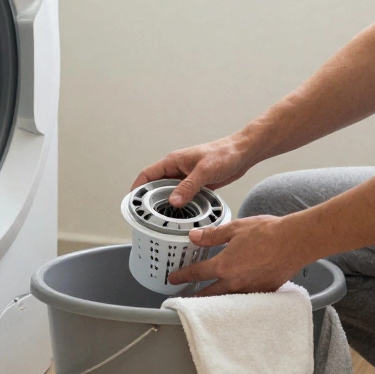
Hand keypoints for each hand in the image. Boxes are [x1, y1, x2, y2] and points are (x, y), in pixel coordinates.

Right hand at [131, 135, 251, 206]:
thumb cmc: (224, 154)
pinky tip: (181, 217)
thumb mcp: (204, 171)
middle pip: (156, 186)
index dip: (137, 188)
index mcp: (173, 162)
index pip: (147, 175)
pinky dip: (180, 206)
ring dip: (166, 204)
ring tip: (162, 220)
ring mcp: (186, 178)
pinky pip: (183, 197)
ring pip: (170, 193)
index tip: (132, 202)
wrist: (242, 153)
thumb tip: (173, 201)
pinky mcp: (196, 185)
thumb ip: (188, 186)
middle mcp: (177, 169)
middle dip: (150, 200)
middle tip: (147, 217)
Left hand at [167, 215, 306, 295]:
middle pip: (208, 295)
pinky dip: (236, 299)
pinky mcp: (264, 292)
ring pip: (226, 300)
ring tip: (206, 301)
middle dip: (194, 297)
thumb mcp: (235, 228)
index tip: (174, 279)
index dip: (182, 276)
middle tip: (184, 299)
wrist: (294, 242)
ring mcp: (249, 290)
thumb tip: (194, 237)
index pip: (197, 273)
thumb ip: (212, 235)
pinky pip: (245, 300)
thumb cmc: (268, 233)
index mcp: (223, 265)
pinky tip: (234, 296)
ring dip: (214, 301)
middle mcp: (234, 282)